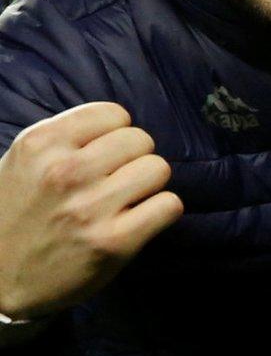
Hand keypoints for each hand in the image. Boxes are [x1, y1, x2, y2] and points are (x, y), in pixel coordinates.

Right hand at [0, 103, 179, 320]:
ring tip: (124, 201)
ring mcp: (89, 207)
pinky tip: (138, 220)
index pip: (114, 114)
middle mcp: (64, 172)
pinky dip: (160, 212)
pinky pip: (169, 205)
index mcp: (39, 145)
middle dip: (133, 159)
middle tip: (115, 182)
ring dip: (148, 186)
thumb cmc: (17, 217)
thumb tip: (120, 126)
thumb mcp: (24, 164)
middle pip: (141, 139)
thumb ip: (66, 140)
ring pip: (158, 169)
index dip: (115, 135)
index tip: (104, 155)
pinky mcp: (113, 241)